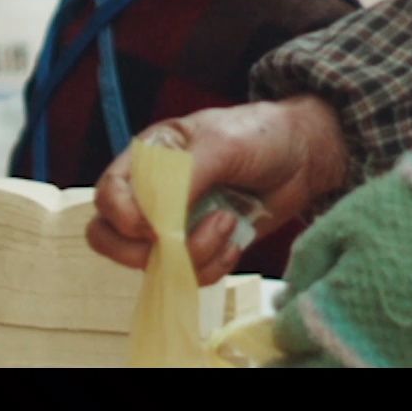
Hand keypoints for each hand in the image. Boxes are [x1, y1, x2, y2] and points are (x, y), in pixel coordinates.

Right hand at [86, 97, 351, 283]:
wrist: (304, 157)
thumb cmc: (260, 135)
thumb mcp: (222, 144)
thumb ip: (186, 176)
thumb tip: (158, 221)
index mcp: (148, 157)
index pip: (107, 194)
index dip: (121, 217)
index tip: (153, 227)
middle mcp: (153, 193)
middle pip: (109, 237)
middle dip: (142, 251)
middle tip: (180, 241)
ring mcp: (175, 224)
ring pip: (151, 264)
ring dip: (193, 255)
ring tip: (228, 225)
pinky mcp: (201, 247)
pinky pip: (189, 275)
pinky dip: (212, 266)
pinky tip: (235, 240)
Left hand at [265, 150, 411, 369]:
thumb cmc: (404, 210)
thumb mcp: (340, 223)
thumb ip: (305, 266)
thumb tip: (284, 305)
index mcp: (334, 312)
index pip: (289, 337)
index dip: (280, 328)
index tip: (282, 321)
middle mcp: (367, 349)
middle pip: (317, 371)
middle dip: (302, 360)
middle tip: (303, 347)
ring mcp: (411, 361)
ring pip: (360, 373)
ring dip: (345, 362)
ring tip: (347, 342)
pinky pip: (409, 369)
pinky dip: (389, 361)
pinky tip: (389, 342)